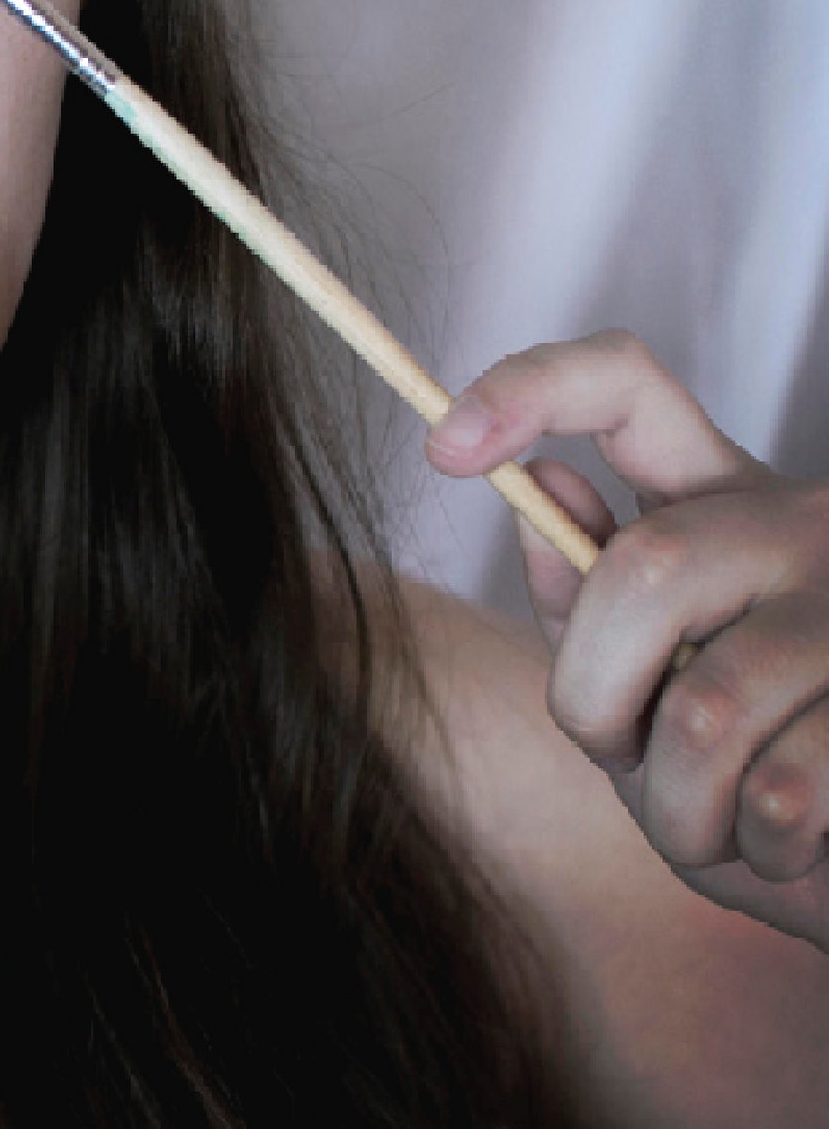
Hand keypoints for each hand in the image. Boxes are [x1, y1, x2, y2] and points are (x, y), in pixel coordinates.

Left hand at [424, 330, 828, 952]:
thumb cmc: (734, 769)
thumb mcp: (637, 682)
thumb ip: (587, 597)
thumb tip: (536, 487)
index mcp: (720, 506)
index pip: (627, 387)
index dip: (528, 390)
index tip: (441, 445)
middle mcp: (801, 523)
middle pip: (643, 570)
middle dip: (593, 697)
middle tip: (623, 754)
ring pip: (704, 707)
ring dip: (675, 803)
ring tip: (715, 822)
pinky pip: (780, 792)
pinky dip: (748, 848)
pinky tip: (782, 843)